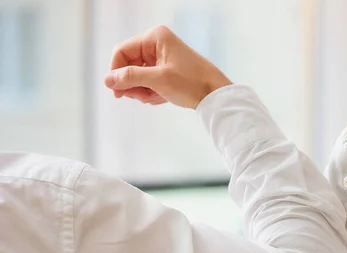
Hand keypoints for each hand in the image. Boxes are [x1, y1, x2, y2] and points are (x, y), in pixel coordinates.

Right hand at [104, 25, 231, 108]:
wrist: (216, 94)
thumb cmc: (192, 83)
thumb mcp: (158, 80)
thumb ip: (131, 78)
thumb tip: (107, 79)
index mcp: (155, 37)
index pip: (122, 52)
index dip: (116, 72)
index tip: (117, 92)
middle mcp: (157, 44)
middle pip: (129, 64)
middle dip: (133, 84)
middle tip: (141, 97)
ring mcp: (162, 57)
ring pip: (138, 75)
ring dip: (142, 90)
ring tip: (155, 98)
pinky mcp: (166, 69)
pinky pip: (149, 81)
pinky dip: (151, 91)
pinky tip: (161, 98)